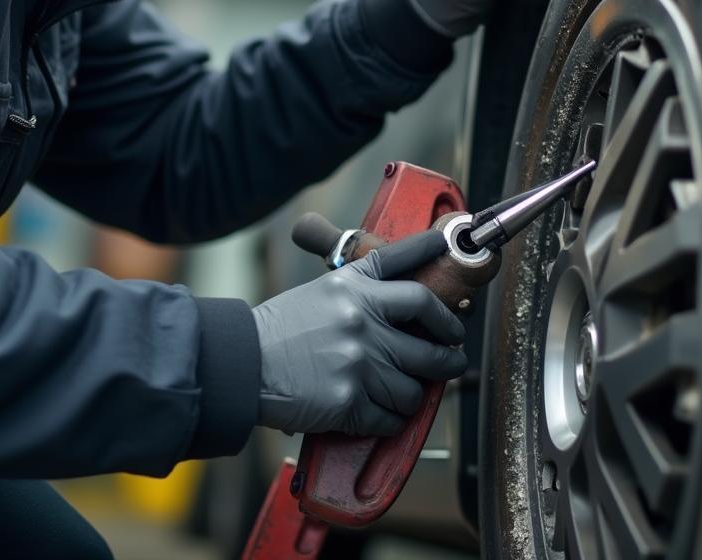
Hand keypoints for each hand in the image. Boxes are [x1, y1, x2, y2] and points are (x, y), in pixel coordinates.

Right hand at [252, 228, 467, 436]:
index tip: (458, 317)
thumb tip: (408, 280)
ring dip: (412, 394)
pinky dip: (390, 420)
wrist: (243, 362)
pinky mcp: (349, 403)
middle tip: (451, 361)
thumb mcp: (325, 288)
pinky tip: (376, 412)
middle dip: (449, 359)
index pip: (418, 294)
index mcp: (357, 291)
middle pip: (432, 348)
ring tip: (401, 390)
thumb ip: (366, 282)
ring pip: (415, 390)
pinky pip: (391, 420)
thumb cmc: (281, 326)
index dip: (444, 311)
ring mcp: (358, 365)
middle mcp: (363, 324)